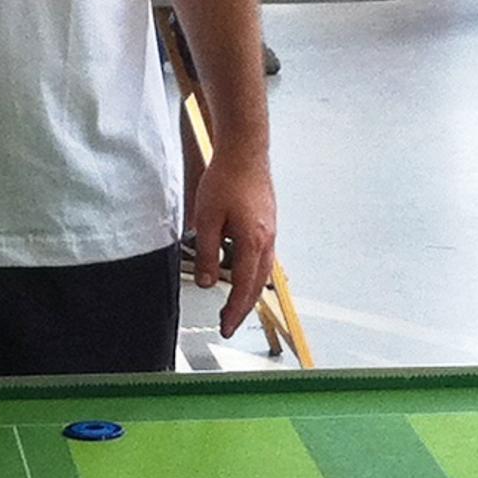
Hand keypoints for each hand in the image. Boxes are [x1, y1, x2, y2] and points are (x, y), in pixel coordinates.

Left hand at [188, 144, 277, 339]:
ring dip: (248, 290)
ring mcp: (270, 231)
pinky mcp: (268, 223)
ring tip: (234, 302)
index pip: (244, 288)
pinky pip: (263, 256)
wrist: (245, 151)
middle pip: (257, 284)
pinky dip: (252, 271)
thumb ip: (208, 253)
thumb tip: (209, 281)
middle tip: (229, 322)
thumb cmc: (227, 178)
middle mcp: (267, 239)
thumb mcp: (207, 219)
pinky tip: (240, 270)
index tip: (226, 326)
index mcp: (253, 242)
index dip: (235, 311)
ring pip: (262, 271)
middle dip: (243, 306)